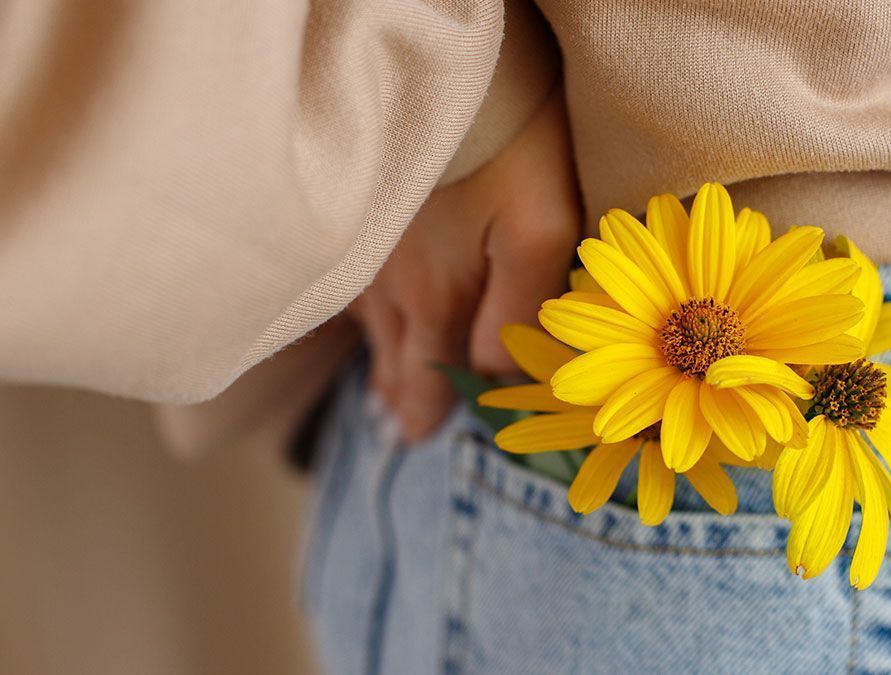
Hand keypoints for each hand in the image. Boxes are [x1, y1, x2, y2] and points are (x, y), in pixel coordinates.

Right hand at [348, 92, 580, 440]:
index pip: (433, 379)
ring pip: (370, 329)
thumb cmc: (507, 145)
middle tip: (400, 436)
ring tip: (381, 402)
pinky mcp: (353, 222)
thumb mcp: (539, 229)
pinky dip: (361, 319)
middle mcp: (389, 289)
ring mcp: (363, 255)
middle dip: (400, 404)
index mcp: (437, 301)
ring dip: (378, 367)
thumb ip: (519, 312)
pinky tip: (361, 323)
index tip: (424, 439)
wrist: (440, 69)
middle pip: (395, 362)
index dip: (434, 412)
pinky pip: (349, 291)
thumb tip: (491, 375)